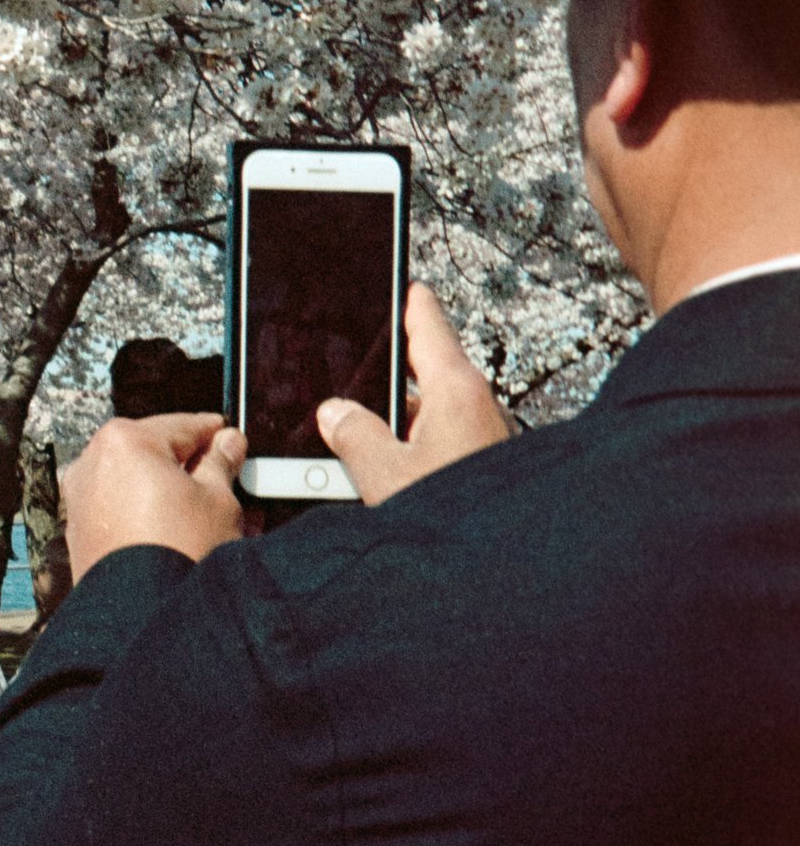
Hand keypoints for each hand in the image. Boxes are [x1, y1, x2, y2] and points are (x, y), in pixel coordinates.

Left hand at [63, 413, 247, 579]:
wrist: (141, 617)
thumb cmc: (178, 554)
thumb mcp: (218, 501)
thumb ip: (221, 464)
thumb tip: (227, 444)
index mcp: (124, 441)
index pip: (183, 426)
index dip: (215, 434)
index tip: (232, 440)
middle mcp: (92, 463)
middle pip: (154, 454)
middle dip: (191, 467)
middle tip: (228, 480)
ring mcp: (80, 499)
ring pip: (137, 484)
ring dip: (172, 493)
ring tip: (213, 512)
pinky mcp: (78, 534)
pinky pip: (122, 511)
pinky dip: (150, 514)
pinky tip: (182, 530)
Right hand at [317, 284, 513, 506]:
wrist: (508, 565)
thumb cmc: (462, 516)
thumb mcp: (385, 475)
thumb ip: (353, 436)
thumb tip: (337, 415)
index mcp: (456, 388)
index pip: (427, 319)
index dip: (403, 298)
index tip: (393, 280)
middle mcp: (475, 404)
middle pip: (421, 370)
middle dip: (382, 375)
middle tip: (347, 373)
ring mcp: (481, 434)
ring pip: (427, 411)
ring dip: (393, 421)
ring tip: (354, 441)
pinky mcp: (481, 463)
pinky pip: (437, 441)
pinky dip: (410, 447)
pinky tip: (385, 474)